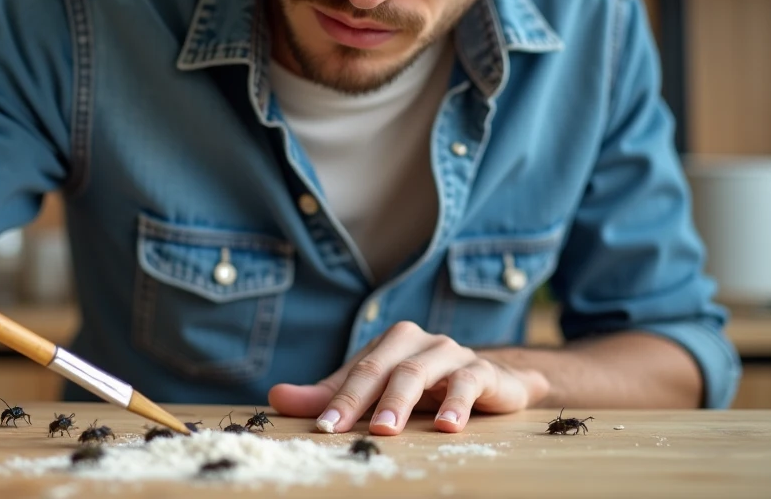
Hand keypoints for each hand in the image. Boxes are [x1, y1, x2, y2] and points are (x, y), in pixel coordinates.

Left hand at [268, 321, 548, 434]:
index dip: (337, 399)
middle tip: (344, 428)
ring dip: (400, 401)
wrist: (494, 382)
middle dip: (361, 399)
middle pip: (383, 368)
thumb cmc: (427, 387)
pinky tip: (448, 426)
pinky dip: (457, 403)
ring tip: (386, 429)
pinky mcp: (483, 371)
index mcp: (390, 343)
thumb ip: (330, 395)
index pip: (358, 371)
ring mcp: (451, 353)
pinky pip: (467, 382)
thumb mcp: (378, 391)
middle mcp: (418, 341)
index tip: (321, 428)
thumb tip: (276, 397)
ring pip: (419, 372)